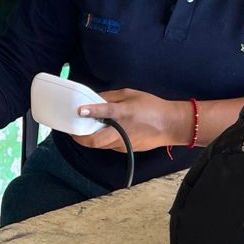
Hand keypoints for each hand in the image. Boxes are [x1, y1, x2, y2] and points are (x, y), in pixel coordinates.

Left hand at [70, 88, 193, 151]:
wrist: (170, 125)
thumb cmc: (151, 106)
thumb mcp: (131, 94)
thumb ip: (111, 97)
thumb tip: (94, 98)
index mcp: (124, 112)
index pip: (104, 111)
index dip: (90, 111)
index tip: (79, 111)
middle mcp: (121, 130)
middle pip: (95, 140)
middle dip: (80, 138)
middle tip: (73, 132)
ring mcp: (123, 142)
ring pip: (100, 145)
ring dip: (89, 140)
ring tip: (83, 131)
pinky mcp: (126, 149)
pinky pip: (109, 146)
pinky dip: (102, 140)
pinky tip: (101, 133)